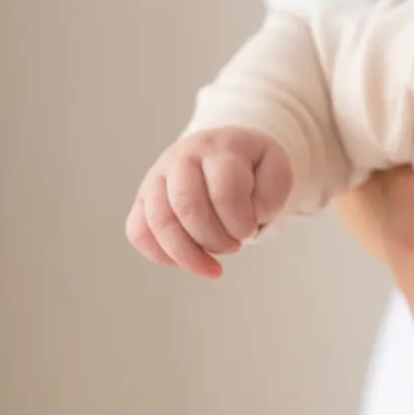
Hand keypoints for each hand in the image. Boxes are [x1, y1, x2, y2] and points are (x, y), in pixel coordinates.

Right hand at [125, 126, 292, 279]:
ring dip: (187, 255)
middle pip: (187, 206)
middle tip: (234, 247)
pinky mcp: (143, 198)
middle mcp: (182, 157)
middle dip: (214, 239)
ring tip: (212, 267)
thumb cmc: (252, 167)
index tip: (250, 231)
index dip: (239, 222)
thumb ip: (271, 195)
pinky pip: (138, 231)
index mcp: (220, 147)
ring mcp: (157, 177)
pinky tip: (184, 261)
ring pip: (158, 222)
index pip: (224, 190)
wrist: (225, 151)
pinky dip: (159, 255)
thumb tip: (246, 223)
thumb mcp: (276, 170)